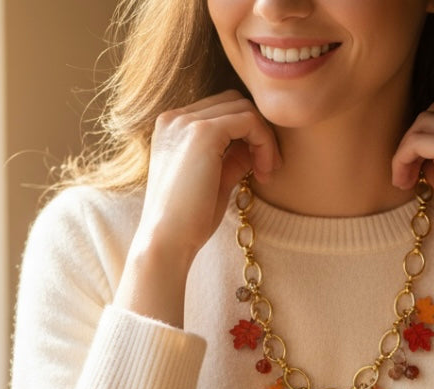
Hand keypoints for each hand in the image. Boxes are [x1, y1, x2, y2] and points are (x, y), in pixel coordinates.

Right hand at [117, 91, 280, 324]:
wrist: (167, 241)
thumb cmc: (189, 220)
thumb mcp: (214, 180)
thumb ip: (231, 157)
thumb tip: (256, 145)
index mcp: (172, 128)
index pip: (221, 111)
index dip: (247, 134)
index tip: (259, 167)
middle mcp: (174, 118)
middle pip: (233, 102)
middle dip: (257, 131)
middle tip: (266, 168)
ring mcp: (185, 122)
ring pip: (244, 108)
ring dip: (264, 138)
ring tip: (266, 172)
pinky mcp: (202, 132)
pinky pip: (249, 120)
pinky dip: (264, 142)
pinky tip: (263, 172)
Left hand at [391, 102, 433, 327]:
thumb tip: (422, 158)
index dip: (429, 139)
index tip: (419, 170)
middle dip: (415, 138)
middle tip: (407, 174)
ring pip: (425, 122)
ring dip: (406, 149)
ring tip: (404, 181)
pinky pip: (417, 140)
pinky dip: (403, 158)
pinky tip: (404, 183)